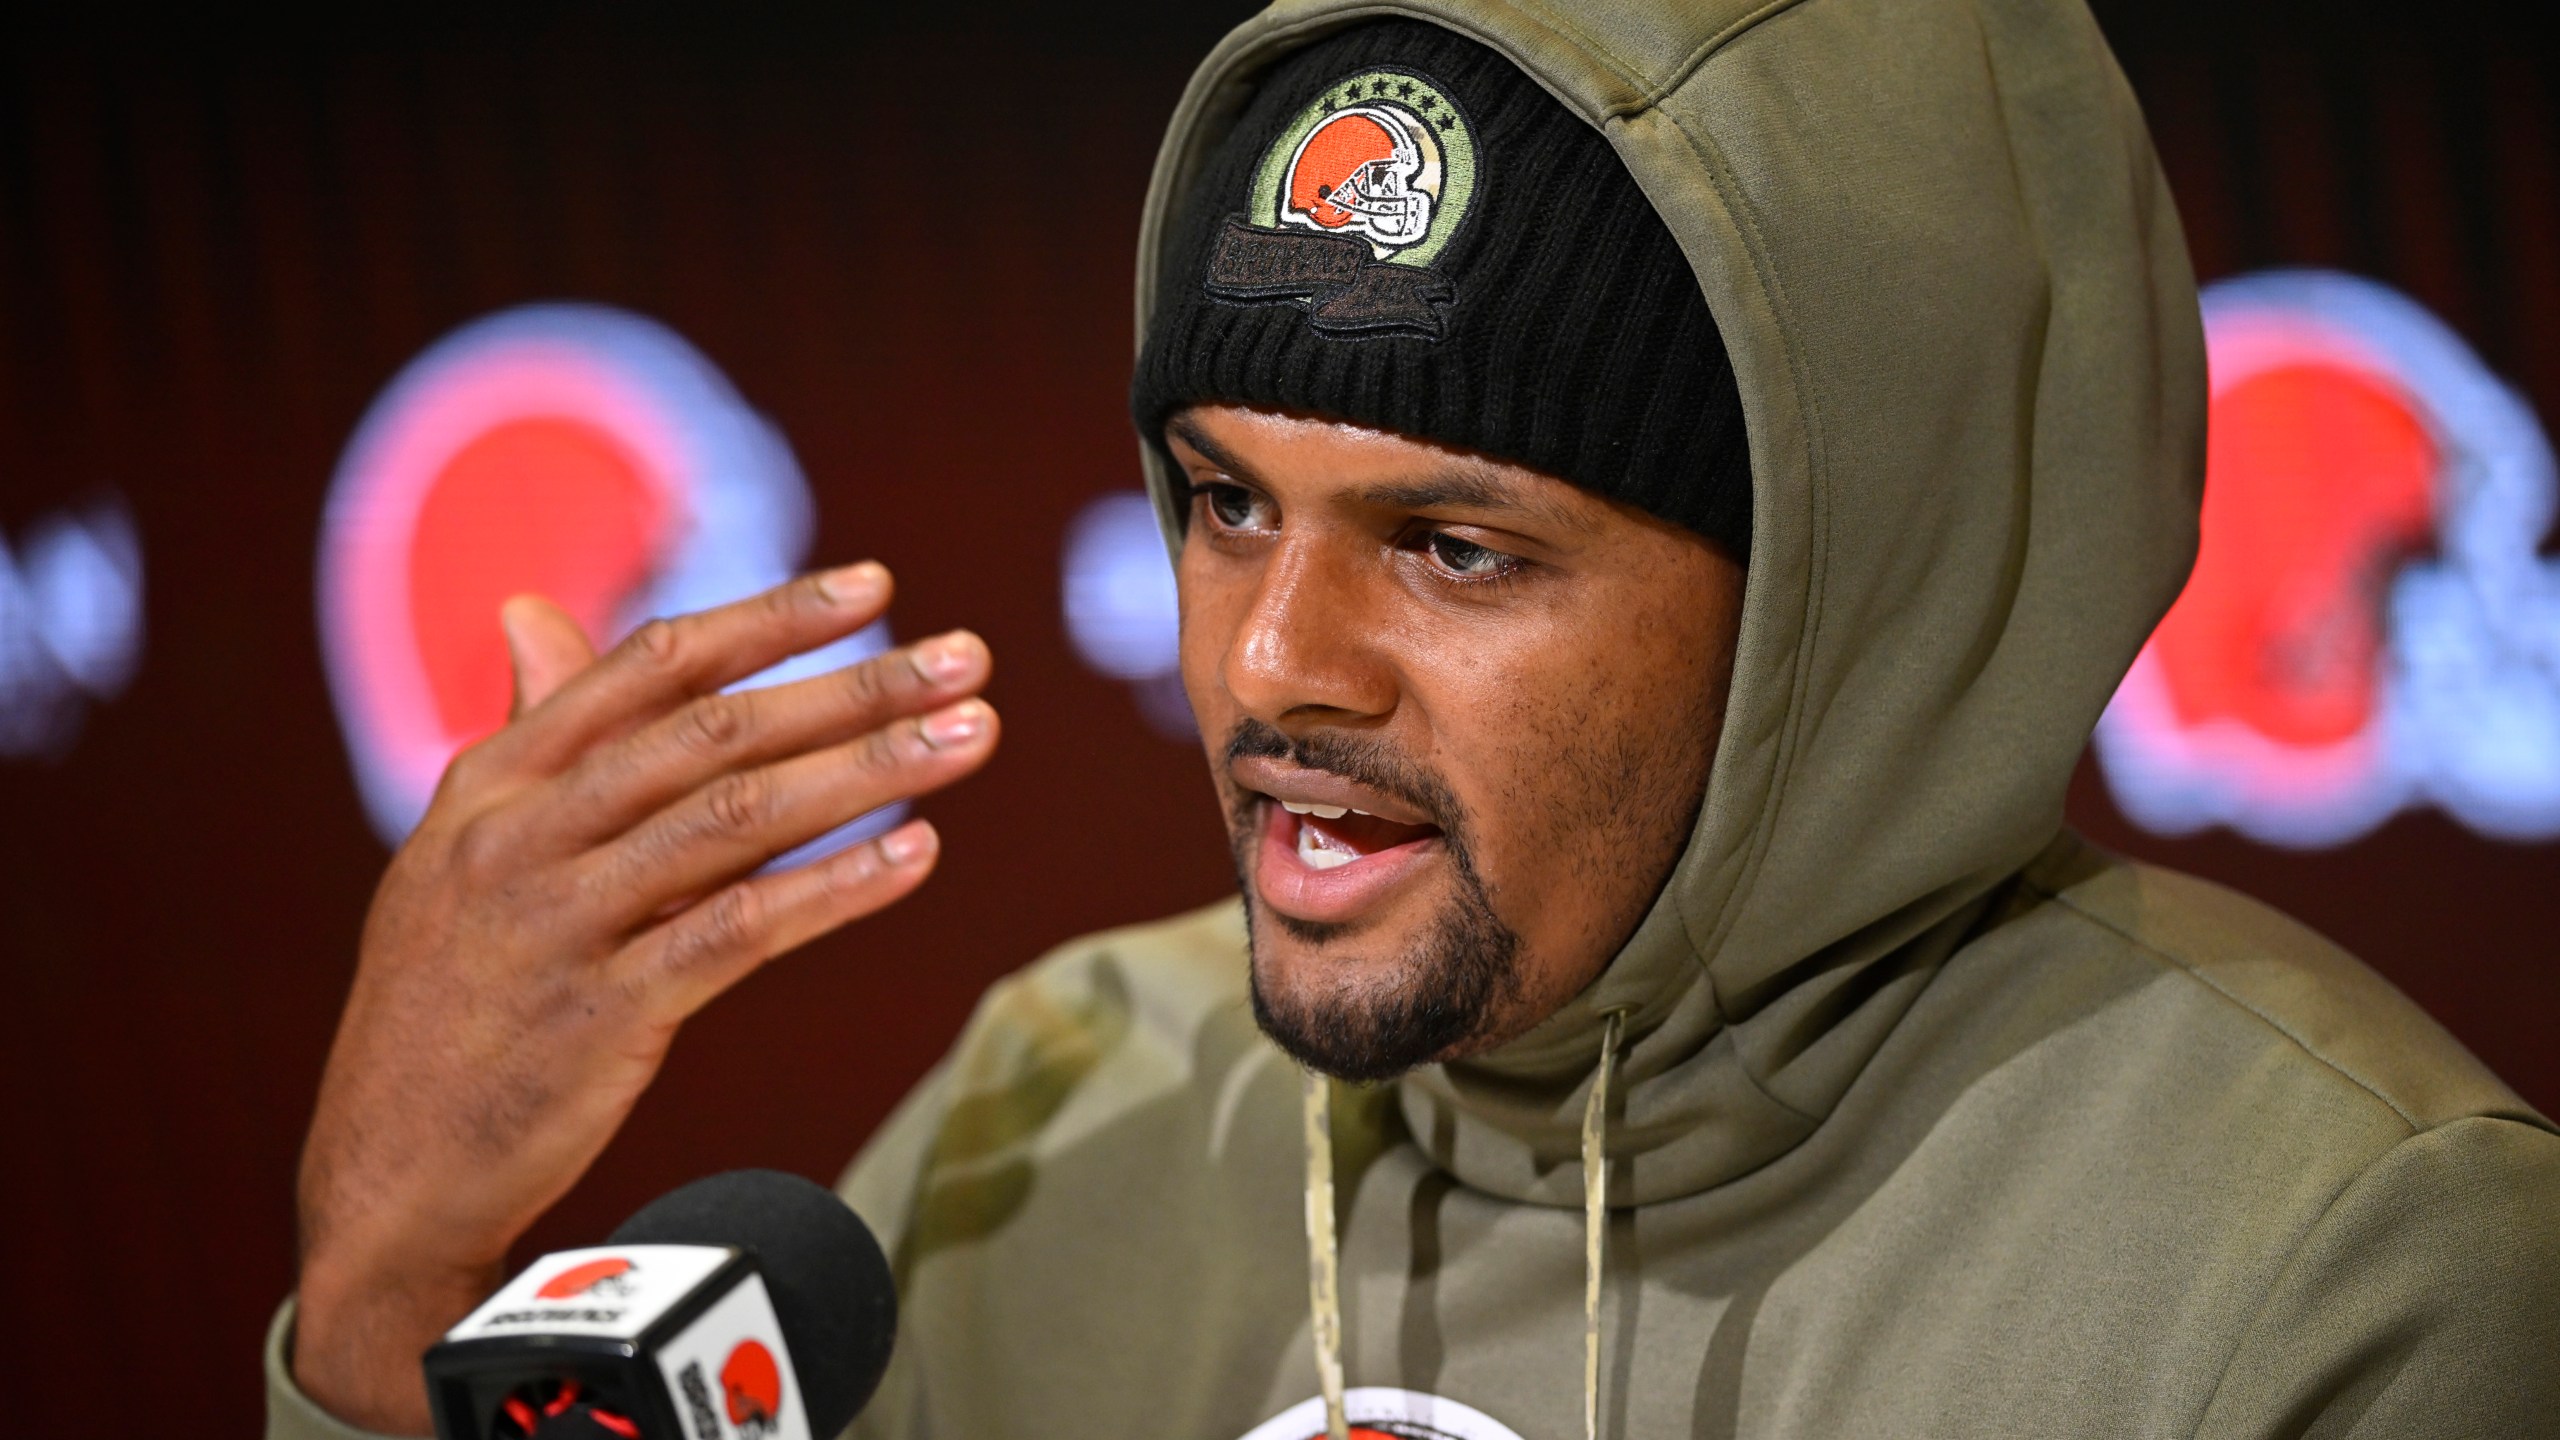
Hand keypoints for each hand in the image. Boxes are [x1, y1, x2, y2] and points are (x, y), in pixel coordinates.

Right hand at [290, 564, 994, 1432]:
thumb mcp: (458, 852)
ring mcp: (562, 924)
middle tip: (966, 657)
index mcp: (494, 781)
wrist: (386, 1169)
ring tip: (971, 737)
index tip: (874, 584)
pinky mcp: (605, 1016)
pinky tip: (915, 853)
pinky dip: (835, 888)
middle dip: (852, 685)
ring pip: (739, 820)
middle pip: (714, 733)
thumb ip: (528, 736)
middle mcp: (523, 836)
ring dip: (868, 770)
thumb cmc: (448, 998)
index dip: (769, 620)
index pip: (651, 669)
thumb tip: (532, 610)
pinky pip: (740, 932)